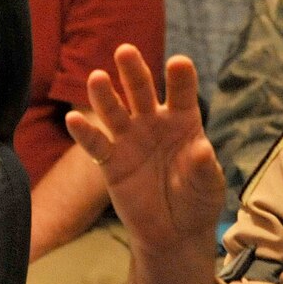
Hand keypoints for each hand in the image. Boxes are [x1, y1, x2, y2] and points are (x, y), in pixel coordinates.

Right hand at [65, 46, 225, 257]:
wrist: (174, 232)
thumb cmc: (197, 200)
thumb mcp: (209, 186)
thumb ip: (204, 168)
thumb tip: (202, 149)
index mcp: (184, 121)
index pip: (181, 93)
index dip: (180, 78)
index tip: (178, 63)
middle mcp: (154, 122)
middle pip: (142, 91)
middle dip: (134, 72)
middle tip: (125, 51)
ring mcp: (130, 140)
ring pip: (114, 111)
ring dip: (104, 95)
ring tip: (97, 78)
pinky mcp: (111, 162)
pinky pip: (96, 145)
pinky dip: (84, 133)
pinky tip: (73, 119)